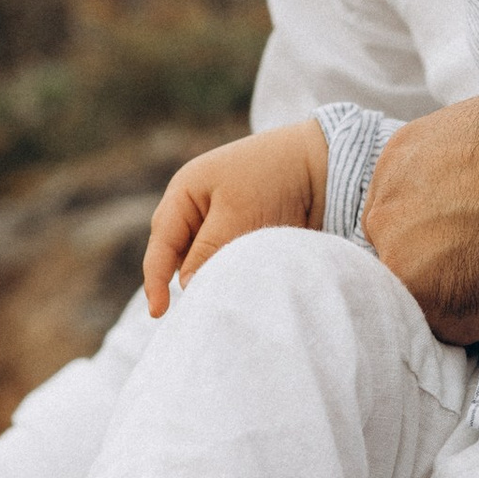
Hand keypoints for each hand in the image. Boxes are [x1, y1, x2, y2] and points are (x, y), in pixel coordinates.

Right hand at [144, 120, 328, 312]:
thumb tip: (187, 285)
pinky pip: (226, 256)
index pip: (161, 242)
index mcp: (185, 190)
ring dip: (210, 274)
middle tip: (200, 306)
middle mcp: (197, 203)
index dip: (155, 279)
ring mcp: (220, 215)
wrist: (324, 163)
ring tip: (226, 293)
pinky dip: (230, 270)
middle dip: (183, 278)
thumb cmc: (273, 179)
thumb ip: (206, 252)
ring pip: (202, 257)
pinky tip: (244, 281)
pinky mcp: (244, 228)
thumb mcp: (235, 216)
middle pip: (177, 252)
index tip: (158, 314)